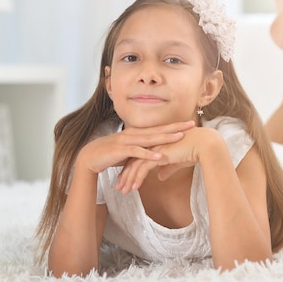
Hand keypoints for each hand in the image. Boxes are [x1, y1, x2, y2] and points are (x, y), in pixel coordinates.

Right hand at [76, 121, 195, 175]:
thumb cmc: (110, 155)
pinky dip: (148, 154)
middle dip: (175, 127)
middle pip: (158, 129)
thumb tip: (156, 154)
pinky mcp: (120, 150)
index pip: (159, 128)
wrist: (90, 158)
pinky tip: (159, 156)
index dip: (174, 125)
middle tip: (192, 123)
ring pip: (149, 138)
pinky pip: (137, 152)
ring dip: (165, 137)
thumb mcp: (129, 152)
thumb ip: (142, 151)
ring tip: (180, 137)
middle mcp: (133, 134)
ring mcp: (126, 141)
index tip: (189, 123)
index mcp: (136, 133)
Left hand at [116, 127, 221, 192]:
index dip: (130, 170)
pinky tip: (134, 188)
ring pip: (135, 165)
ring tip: (123, 191)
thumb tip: (160, 176)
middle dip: (125, 175)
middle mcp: (151, 145)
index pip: (138, 157)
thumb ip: (167, 168)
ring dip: (128, 179)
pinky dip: (137, 178)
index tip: (125, 180)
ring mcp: (154, 149)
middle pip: (133, 161)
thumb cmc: (194, 151)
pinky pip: (143, 168)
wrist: (204, 145)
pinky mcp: (158, 154)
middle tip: (118, 187)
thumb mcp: (177, 162)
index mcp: (155, 144)